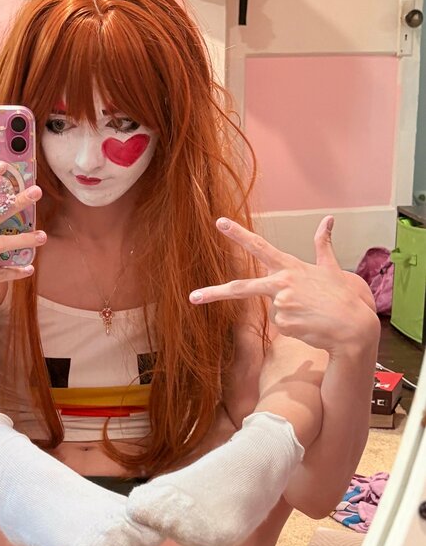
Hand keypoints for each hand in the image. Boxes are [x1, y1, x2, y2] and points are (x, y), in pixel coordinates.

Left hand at [189, 216, 379, 355]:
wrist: (353, 327)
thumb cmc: (342, 297)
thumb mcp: (331, 268)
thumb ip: (323, 244)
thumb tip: (329, 218)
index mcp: (290, 267)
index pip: (259, 246)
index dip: (238, 234)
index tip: (219, 222)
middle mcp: (281, 284)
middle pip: (241, 288)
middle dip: (214, 292)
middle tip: (192, 296)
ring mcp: (281, 305)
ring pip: (272, 310)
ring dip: (288, 314)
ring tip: (310, 313)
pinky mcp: (283, 325)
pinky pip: (281, 326)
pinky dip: (293, 327)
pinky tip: (309, 324)